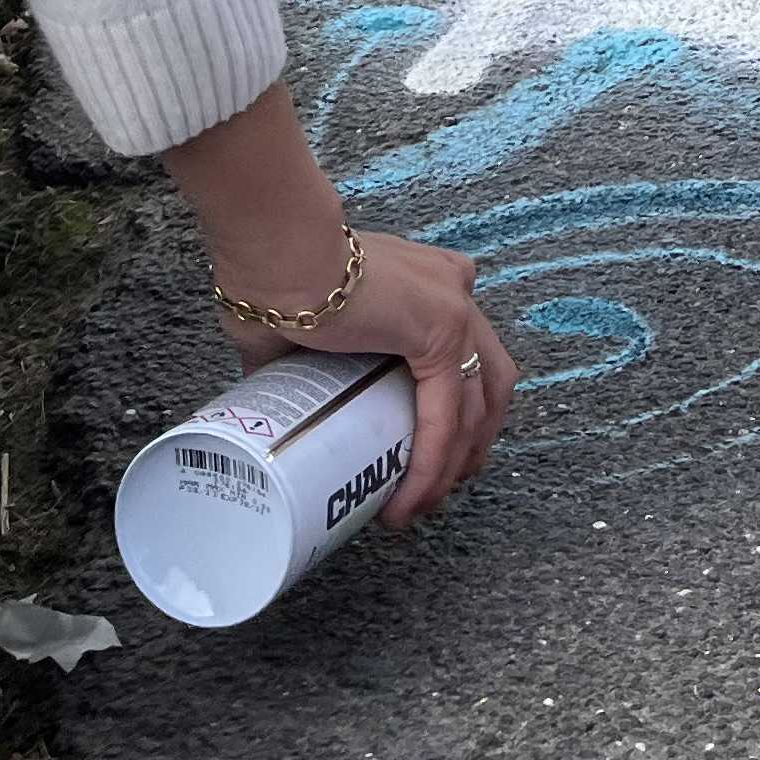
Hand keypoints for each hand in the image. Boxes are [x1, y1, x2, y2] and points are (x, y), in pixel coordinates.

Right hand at [164, 88, 513, 526]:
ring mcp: (456, 309)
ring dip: (452, 467)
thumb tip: (271, 401)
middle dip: (471, 445)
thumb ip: (300, 363)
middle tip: (435, 492)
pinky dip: (431, 464)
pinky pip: (446, 417)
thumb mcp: (300, 332)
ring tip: (418, 509)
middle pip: (489, 382)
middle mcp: (454, 289)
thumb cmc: (271, 279)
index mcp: (429, 283)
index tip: (432, 457)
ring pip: (476, 407)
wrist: (274, 251)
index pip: (468, 355)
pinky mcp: (442, 334)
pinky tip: (409, 500)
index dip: (461, 410)